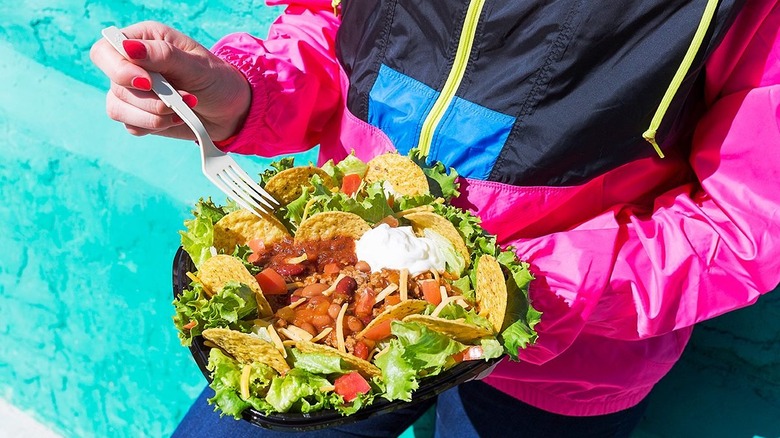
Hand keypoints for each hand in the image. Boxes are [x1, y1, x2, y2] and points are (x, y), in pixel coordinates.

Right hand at [90, 21, 249, 141]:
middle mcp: (133, 65)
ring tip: (183, 110)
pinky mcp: (140, 116)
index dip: (119, 69)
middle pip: (114, 85)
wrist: (231, 110)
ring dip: (154, 115)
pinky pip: (133, 126)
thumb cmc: (217, 79)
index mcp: (143, 41)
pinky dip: (156, 126)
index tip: (148, 83)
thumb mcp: (197, 65)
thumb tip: (129, 47)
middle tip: (178, 100)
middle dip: (148, 99)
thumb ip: (164, 55)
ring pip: (118, 109)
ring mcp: (134, 93)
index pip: (105, 51)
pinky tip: (178, 119)